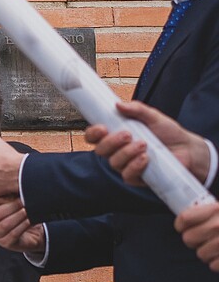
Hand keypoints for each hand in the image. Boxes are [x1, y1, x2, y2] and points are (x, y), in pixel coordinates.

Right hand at [0, 195, 38, 251]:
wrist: (30, 232)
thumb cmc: (18, 213)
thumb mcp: (10, 201)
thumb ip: (8, 194)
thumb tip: (14, 184)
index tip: (11, 193)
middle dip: (12, 206)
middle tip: (24, 200)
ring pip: (5, 225)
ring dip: (19, 216)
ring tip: (28, 209)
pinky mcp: (5, 243)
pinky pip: (13, 234)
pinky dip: (23, 225)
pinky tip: (30, 220)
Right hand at [84, 100, 211, 187]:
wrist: (187, 149)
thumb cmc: (169, 134)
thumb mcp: (154, 117)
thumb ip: (138, 109)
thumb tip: (119, 104)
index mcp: (116, 135)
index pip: (95, 136)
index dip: (93, 133)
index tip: (102, 128)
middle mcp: (117, 151)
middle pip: (100, 150)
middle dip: (111, 142)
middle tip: (128, 134)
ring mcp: (125, 164)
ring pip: (114, 162)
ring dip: (126, 153)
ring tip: (143, 145)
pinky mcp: (136, 177)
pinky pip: (127, 175)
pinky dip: (135, 166)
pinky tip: (145, 159)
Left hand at [176, 200, 218, 271]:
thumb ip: (206, 212)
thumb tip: (183, 219)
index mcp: (216, 209)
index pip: (184, 219)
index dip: (182, 225)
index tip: (184, 227)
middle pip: (188, 239)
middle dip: (195, 240)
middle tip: (205, 238)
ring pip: (200, 254)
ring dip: (207, 252)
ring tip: (217, 247)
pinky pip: (213, 266)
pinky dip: (218, 262)